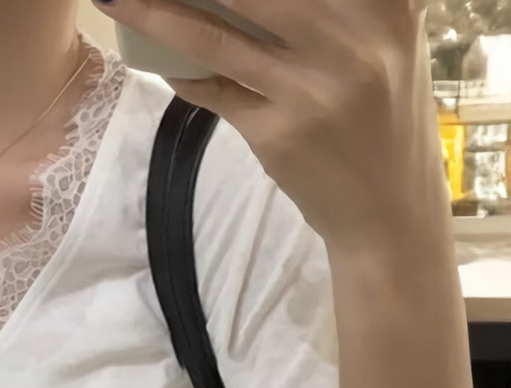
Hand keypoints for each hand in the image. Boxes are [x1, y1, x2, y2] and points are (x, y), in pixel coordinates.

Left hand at [93, 0, 448, 252]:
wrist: (387, 212)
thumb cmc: (383, 121)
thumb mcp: (389, 44)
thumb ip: (344, 5)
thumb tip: (247, 1)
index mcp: (387, 5)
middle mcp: (353, 38)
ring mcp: (310, 90)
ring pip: (213, 37)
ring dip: (153, 13)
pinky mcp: (276, 135)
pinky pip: (212, 92)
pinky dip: (182, 73)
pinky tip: (160, 62)